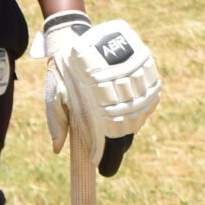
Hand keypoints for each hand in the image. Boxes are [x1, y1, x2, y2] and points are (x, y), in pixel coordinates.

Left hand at [42, 13, 160, 174]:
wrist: (81, 33)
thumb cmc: (64, 68)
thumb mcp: (55, 96)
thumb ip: (58, 123)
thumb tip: (57, 150)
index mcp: (104, 116)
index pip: (113, 149)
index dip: (109, 162)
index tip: (104, 170)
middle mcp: (127, 106)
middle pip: (126, 136)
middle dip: (116, 143)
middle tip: (105, 143)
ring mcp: (142, 91)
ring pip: (137, 118)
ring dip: (126, 121)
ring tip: (109, 111)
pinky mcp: (150, 78)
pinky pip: (146, 101)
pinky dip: (135, 105)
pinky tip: (121, 99)